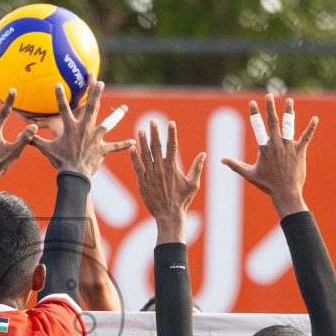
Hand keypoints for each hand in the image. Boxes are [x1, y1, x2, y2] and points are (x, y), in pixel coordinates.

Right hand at [28, 81, 132, 177]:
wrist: (74, 175)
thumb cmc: (59, 162)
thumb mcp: (46, 150)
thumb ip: (34, 140)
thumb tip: (21, 135)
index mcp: (71, 128)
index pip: (63, 109)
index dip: (60, 96)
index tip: (58, 84)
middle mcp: (85, 129)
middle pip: (92, 108)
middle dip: (96, 94)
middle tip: (100, 82)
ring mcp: (96, 139)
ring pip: (108, 124)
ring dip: (117, 115)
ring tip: (124, 107)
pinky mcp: (103, 149)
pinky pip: (115, 147)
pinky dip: (124, 145)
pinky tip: (134, 142)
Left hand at [130, 119, 204, 244]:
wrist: (169, 215)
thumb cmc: (182, 200)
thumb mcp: (193, 184)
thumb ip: (197, 168)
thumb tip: (204, 154)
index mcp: (173, 168)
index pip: (172, 146)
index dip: (171, 133)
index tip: (171, 122)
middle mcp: (161, 169)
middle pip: (157, 147)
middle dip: (155, 133)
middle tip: (152, 121)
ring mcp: (150, 175)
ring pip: (145, 155)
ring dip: (142, 141)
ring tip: (141, 130)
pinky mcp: (142, 182)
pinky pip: (137, 167)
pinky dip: (134, 157)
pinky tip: (131, 147)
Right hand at [221, 94, 317, 216]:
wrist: (285, 193)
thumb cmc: (267, 184)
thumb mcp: (249, 174)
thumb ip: (235, 165)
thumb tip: (221, 160)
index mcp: (264, 148)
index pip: (257, 127)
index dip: (254, 114)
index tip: (252, 102)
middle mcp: (276, 144)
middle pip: (273, 122)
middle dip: (270, 107)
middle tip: (269, 95)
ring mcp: (288, 147)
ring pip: (289, 126)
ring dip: (289, 112)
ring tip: (290, 100)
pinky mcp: (299, 151)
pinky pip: (306, 137)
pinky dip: (311, 128)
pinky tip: (315, 119)